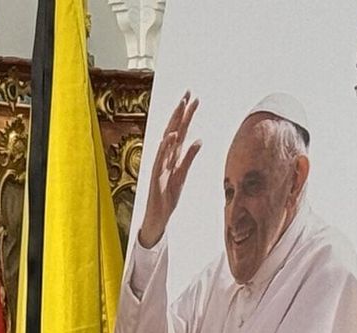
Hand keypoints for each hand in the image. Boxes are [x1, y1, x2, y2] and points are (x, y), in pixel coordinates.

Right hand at [137, 93, 201, 248]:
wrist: (158, 215)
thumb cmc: (169, 194)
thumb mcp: (183, 174)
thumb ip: (190, 158)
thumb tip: (199, 140)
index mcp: (173, 155)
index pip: (181, 130)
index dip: (186, 114)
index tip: (193, 98)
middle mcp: (166, 156)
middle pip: (174, 129)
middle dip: (181, 111)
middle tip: (188, 93)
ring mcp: (160, 164)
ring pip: (167, 139)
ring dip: (174, 123)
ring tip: (181, 107)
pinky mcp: (157, 175)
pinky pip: (161, 159)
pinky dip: (165, 147)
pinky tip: (171, 136)